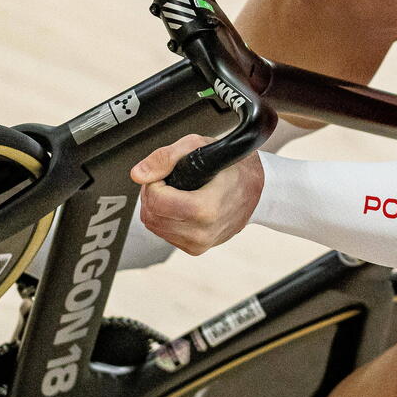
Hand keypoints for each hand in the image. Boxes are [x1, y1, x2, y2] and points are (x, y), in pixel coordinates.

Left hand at [130, 134, 263, 254]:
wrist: (257, 189)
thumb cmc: (232, 168)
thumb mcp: (198, 147)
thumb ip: (165, 158)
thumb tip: (139, 174)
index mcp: (204, 210)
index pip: (155, 202)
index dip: (153, 183)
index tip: (165, 174)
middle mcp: (201, 233)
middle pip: (151, 215)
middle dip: (152, 194)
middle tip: (168, 180)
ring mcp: (198, 244)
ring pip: (154, 226)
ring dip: (156, 206)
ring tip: (175, 192)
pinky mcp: (195, 249)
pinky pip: (164, 233)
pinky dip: (165, 218)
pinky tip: (180, 205)